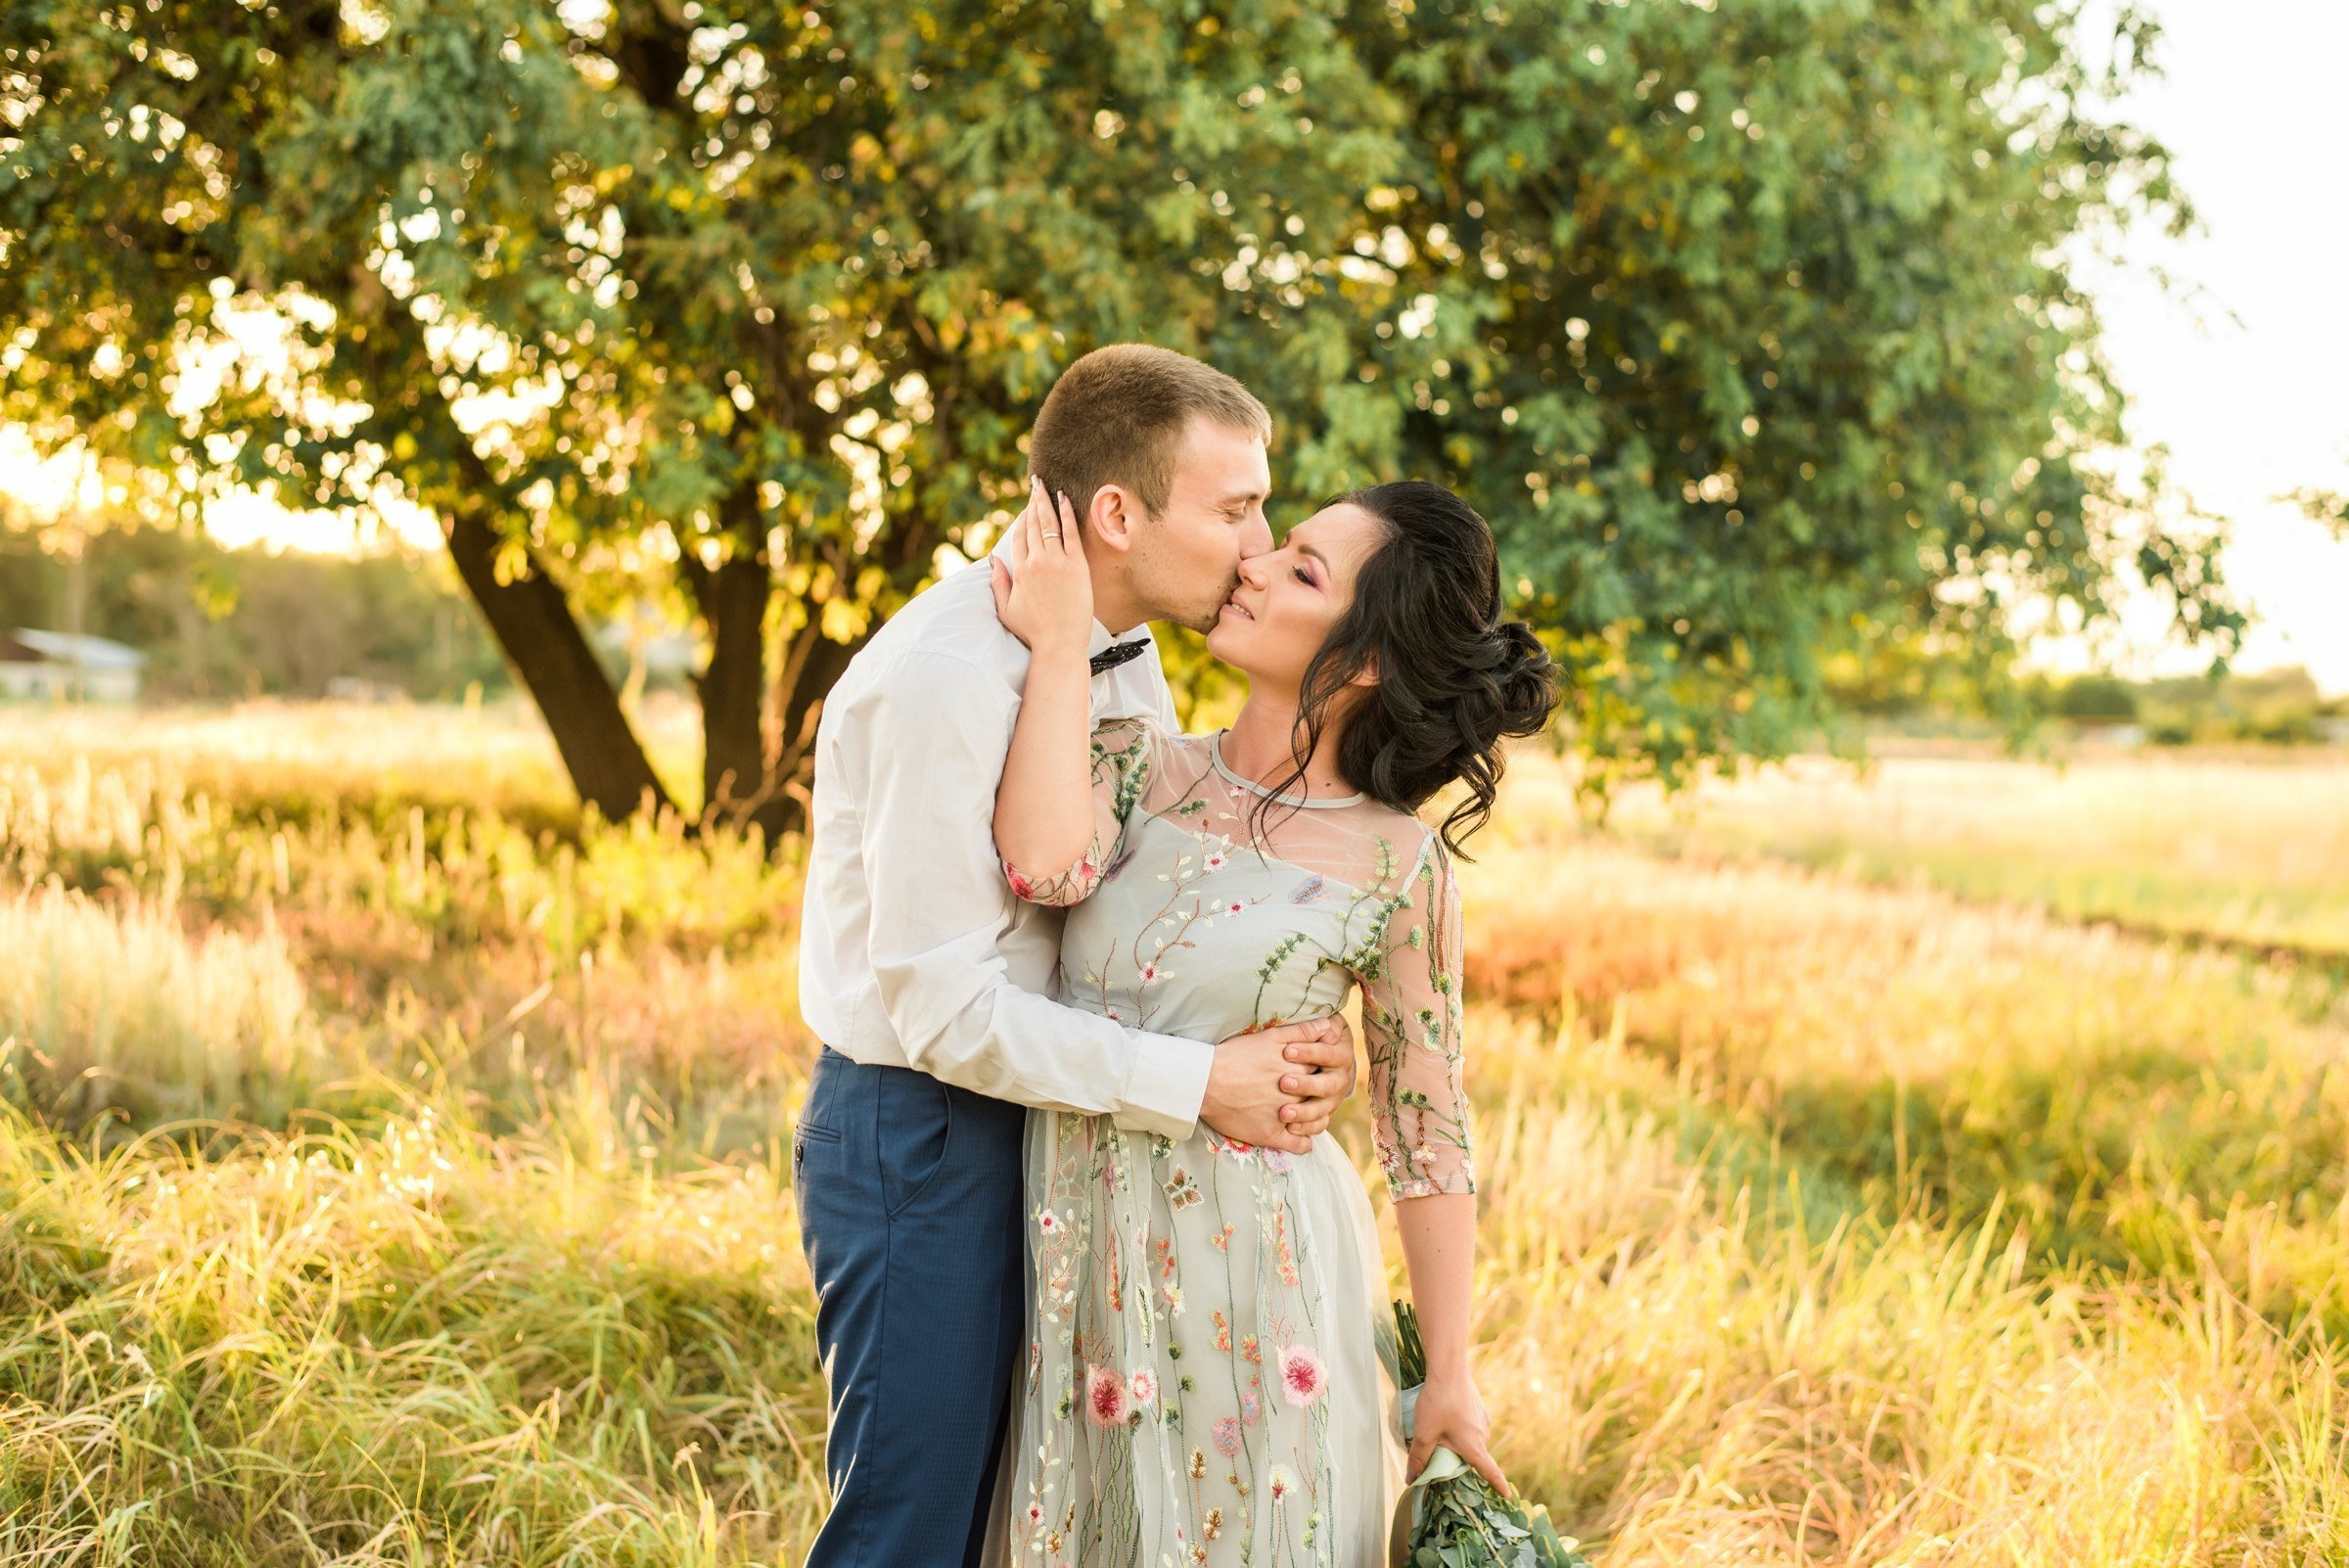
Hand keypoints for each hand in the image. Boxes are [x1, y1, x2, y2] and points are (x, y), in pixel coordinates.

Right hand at [988, 478, 1092, 659]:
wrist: (1059, 644)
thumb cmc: (1033, 631)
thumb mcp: (1006, 609)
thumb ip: (998, 582)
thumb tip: (993, 559)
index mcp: (1020, 571)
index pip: (1018, 537)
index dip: (1021, 519)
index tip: (1026, 506)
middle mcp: (1037, 562)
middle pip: (1032, 524)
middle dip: (1033, 501)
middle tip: (1035, 483)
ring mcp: (1057, 562)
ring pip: (1049, 524)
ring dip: (1046, 502)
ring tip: (1045, 486)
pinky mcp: (1077, 566)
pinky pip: (1070, 533)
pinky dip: (1066, 514)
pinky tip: (1064, 499)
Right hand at [1199, 1016, 1349, 1153]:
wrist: (1204, 1081)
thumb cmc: (1234, 1055)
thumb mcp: (1270, 1037)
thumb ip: (1302, 1032)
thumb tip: (1330, 1027)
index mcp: (1298, 1068)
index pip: (1323, 1069)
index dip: (1320, 1070)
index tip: (1314, 1070)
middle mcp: (1296, 1093)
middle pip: (1321, 1094)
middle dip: (1320, 1093)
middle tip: (1310, 1091)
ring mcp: (1284, 1116)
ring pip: (1315, 1120)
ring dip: (1315, 1117)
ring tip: (1308, 1112)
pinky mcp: (1271, 1134)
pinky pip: (1299, 1144)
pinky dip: (1304, 1142)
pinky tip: (1300, 1135)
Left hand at [1274, 1013, 1355, 1134]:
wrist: (1316, 1058)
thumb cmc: (1313, 1037)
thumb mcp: (1319, 1027)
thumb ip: (1321, 1026)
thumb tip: (1325, 1026)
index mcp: (1341, 1056)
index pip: (1328, 1054)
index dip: (1309, 1052)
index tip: (1287, 1051)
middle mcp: (1340, 1079)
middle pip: (1328, 1085)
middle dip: (1306, 1085)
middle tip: (1284, 1082)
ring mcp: (1333, 1099)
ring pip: (1323, 1109)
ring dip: (1305, 1112)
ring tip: (1284, 1113)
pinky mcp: (1324, 1114)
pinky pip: (1319, 1125)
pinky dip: (1306, 1128)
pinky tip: (1290, 1129)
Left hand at [1409, 1370, 1508, 1496]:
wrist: (1449, 1368)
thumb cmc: (1438, 1403)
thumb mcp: (1423, 1434)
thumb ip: (1418, 1459)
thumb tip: (1411, 1480)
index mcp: (1474, 1447)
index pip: (1490, 1472)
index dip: (1498, 1486)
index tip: (1507, 1498)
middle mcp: (1483, 1435)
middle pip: (1473, 1456)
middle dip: (1459, 1460)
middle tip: (1439, 1456)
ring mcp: (1482, 1419)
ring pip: (1470, 1439)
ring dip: (1457, 1441)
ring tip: (1436, 1431)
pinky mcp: (1478, 1407)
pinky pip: (1470, 1425)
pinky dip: (1459, 1427)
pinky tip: (1444, 1415)